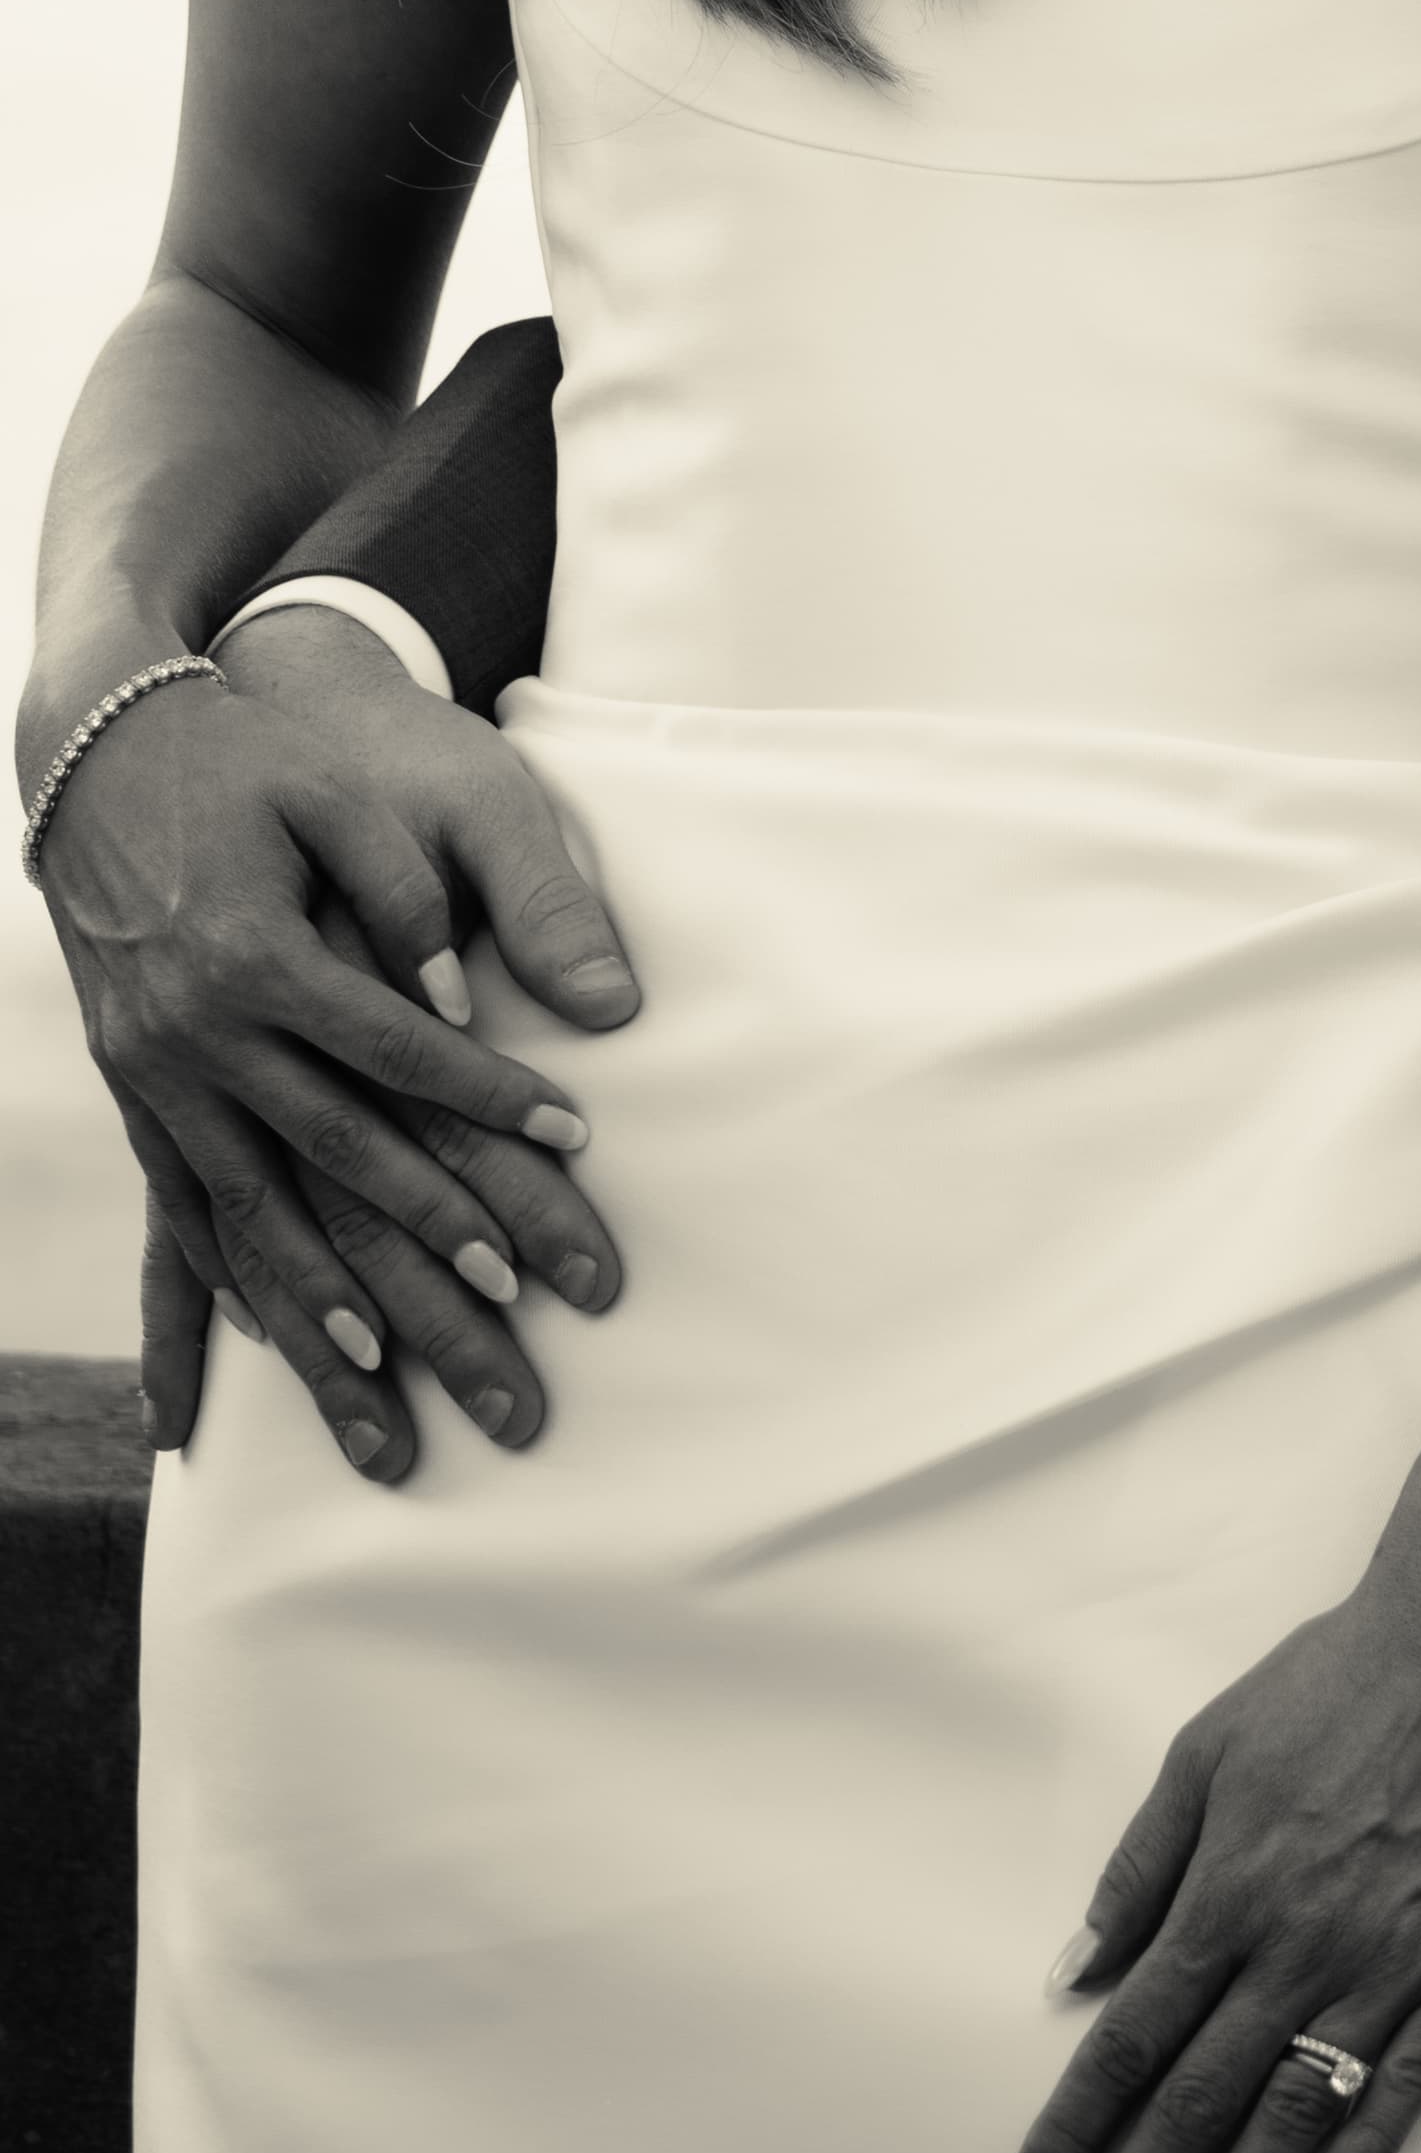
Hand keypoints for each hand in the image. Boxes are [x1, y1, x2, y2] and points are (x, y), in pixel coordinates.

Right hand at [35, 604, 637, 1480]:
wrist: (106, 745)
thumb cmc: (258, 756)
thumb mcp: (360, 786)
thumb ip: (451, 886)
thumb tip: (560, 993)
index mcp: (256, 955)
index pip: (399, 1052)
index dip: (493, 1101)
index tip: (581, 1146)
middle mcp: (193, 1036)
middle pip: (332, 1171)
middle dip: (428, 1260)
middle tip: (519, 1339)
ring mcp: (150, 1075)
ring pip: (248, 1224)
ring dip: (317, 1322)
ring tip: (388, 1407)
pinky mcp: (131, 1090)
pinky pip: (173, 1216)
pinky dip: (203, 1299)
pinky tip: (219, 1382)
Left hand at [1007, 1549, 1420, 2152]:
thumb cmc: (1333, 1680)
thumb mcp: (1207, 1748)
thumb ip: (1139, 1867)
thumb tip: (1074, 1971)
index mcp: (1230, 1887)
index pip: (1130, 2036)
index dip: (1074, 2125)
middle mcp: (1300, 1941)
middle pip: (1196, 2097)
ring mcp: (1388, 1961)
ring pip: (1295, 2109)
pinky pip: (1411, 2080)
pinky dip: (1369, 2149)